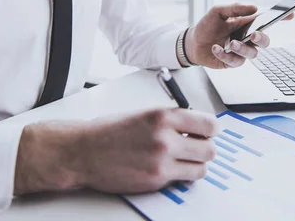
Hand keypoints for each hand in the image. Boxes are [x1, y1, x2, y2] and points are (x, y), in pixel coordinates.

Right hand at [14, 108, 218, 194]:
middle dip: (205, 148)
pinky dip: (182, 176)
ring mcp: (161, 161)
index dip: (210, 129)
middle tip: (197, 147)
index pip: (208, 124)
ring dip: (196, 164)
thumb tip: (196, 125)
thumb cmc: (109, 131)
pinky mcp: (156, 179)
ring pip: (201, 167)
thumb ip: (171, 119)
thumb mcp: (144, 114)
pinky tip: (170, 168)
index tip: (208, 132)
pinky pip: (183, 179)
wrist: (84, 152)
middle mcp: (165, 137)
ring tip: (184, 160)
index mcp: (163, 116)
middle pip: (210, 148)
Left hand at [185, 3, 293, 68]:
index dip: (281, 17)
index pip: (267, 20)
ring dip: (242, 49)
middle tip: (254, 35)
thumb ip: (235, 8)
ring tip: (231, 44)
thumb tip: (253, 7)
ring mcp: (240, 51)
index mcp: (247, 24)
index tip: (291, 14)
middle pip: (264, 41)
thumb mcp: (218, 11)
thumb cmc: (208, 25)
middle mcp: (247, 38)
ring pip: (251, 54)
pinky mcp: (231, 62)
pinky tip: (216, 48)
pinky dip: (224, 55)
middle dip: (262, 39)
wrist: (192, 42)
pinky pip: (234, 62)